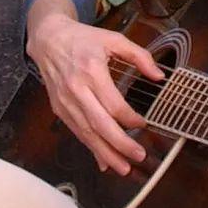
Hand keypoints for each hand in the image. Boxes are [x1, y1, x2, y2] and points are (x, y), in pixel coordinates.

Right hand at [26, 10, 164, 174]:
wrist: (48, 39)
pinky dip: (91, 148)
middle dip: (120, 144)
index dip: (129, 118)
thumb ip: (139, 56)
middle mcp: (76, 90)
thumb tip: (159, 76)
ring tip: (124, 168)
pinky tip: (104, 161)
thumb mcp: (114, 39)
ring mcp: (66, 102)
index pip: (112, 103)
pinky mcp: (59, 110)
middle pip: (99, 124)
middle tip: (138, 156)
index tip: (143, 124)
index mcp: (91, 71)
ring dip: (105, 153)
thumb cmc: (83, 39)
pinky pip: (77, 133)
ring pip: (87, 133)